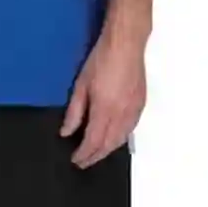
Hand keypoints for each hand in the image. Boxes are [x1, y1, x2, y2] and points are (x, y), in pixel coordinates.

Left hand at [60, 24, 146, 168]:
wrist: (126, 44)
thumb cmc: (100, 60)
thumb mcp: (81, 85)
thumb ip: (75, 112)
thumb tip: (66, 133)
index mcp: (105, 110)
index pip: (94, 141)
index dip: (84, 154)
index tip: (75, 160)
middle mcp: (122, 115)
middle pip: (109, 144)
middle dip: (96, 156)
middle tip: (84, 162)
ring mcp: (134, 110)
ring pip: (122, 139)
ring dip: (109, 150)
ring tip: (97, 153)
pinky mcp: (141, 104)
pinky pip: (130, 129)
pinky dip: (120, 138)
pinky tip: (114, 138)